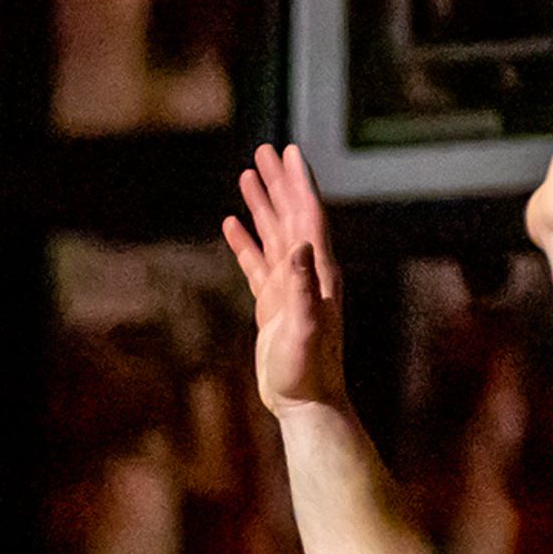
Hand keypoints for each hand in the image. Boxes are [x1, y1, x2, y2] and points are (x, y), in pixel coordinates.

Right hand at [222, 145, 349, 418]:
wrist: (305, 402)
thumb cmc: (309, 370)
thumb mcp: (307, 328)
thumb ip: (305, 287)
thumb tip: (301, 245)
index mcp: (319, 272)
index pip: (309, 216)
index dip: (299, 183)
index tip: (289, 152)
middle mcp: (308, 273)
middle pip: (291, 216)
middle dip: (279, 182)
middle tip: (265, 151)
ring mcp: (289, 287)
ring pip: (274, 234)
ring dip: (262, 204)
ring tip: (248, 176)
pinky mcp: (273, 304)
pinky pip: (257, 263)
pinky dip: (246, 241)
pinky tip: (232, 225)